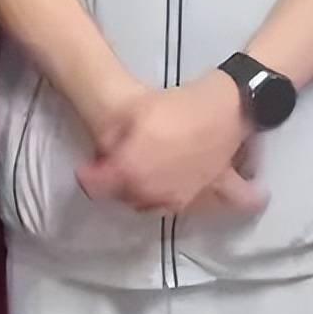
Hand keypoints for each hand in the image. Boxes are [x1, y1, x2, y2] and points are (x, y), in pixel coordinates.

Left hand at [76, 72, 265, 216]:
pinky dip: (192, 201)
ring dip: (145, 193)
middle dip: (117, 185)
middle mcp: (154, 194)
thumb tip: (102, 153)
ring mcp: (182, 199)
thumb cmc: (175, 105)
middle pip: (126, 198)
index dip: (89, 177)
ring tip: (145, 175)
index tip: (87, 168)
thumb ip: (110, 135)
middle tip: (118, 164)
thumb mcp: (132, 110)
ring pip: (154, 206)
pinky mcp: (210, 195)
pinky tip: (186, 191)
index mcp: (131, 174)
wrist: (224, 106)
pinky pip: (199, 207)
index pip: (97, 187)